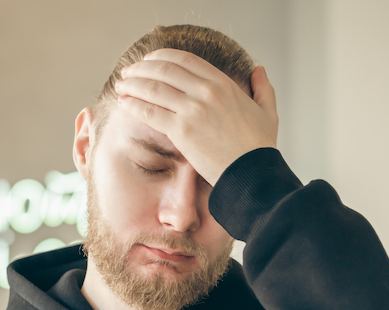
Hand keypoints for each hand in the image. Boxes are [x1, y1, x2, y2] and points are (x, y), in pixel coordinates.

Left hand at [115, 48, 277, 185]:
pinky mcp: (181, 131)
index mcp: (223, 83)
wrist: (253, 174)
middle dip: (141, 68)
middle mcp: (206, 92)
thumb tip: (259, 69)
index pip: (185, 59)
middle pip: (164, 69)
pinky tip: (123, 103)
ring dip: (132, 84)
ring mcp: (192, 110)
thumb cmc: (259, 148)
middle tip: (128, 72)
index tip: (148, 60)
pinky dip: (133, 105)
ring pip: (153, 88)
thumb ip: (263, 88)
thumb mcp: (268, 112)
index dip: (162, 56)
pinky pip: (150, 112)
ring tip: (121, 86)